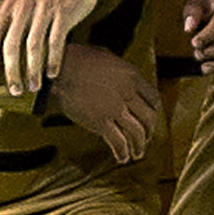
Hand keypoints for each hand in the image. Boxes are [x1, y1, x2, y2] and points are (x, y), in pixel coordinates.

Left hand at [0, 0, 101, 90]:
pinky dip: (54, 59)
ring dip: (33, 69)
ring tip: (34, 86)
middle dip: (12, 71)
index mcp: (11, 3)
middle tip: (15, 90)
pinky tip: (52, 73)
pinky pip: (57, 40)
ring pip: (34, 45)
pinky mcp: (65, 11)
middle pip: (12, 44)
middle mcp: (25, 6)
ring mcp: (45, 8)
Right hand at [45, 42, 158, 163]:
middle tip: (147, 137)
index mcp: (132, 76)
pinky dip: (122, 153)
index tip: (150, 117)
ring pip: (137, 133)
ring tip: (138, 154)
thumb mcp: (106, 55)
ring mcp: (114, 110)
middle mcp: (128, 94)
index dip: (153, 110)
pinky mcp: (100, 123)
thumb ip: (119, 67)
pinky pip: (118, 142)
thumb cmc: (78, 59)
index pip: (153, 98)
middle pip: (149, 118)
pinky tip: (122, 159)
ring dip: (140, 146)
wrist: (59, 70)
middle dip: (150, 131)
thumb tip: (121, 72)